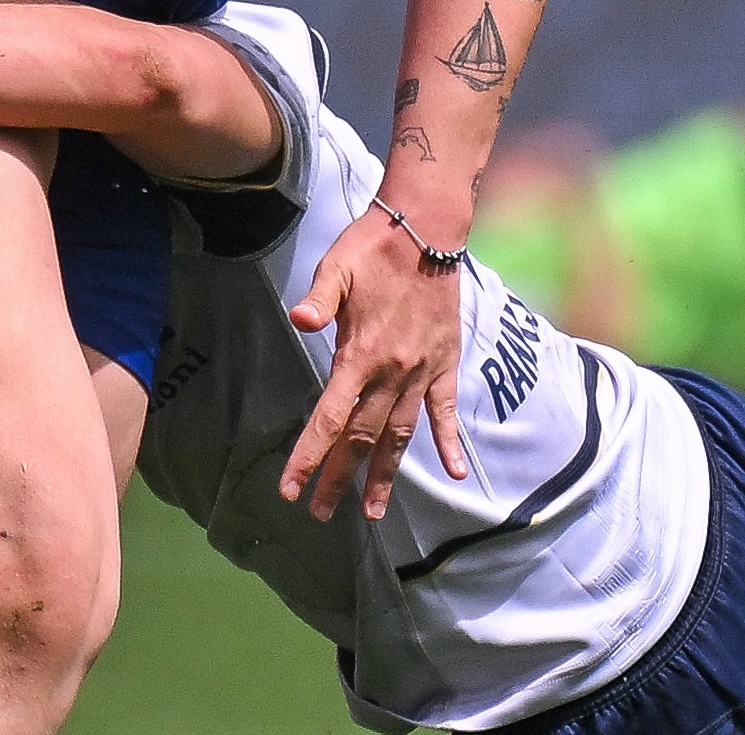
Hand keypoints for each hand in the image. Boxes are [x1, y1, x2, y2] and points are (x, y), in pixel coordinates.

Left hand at [280, 209, 469, 521]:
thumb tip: (298, 320)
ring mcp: (422, 373)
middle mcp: (393, 373)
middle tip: (319, 513)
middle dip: (338, 478)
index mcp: (361, 355)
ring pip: (400, 436)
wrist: (428, 230)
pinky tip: (454, 473)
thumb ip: (318, 300)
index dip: (308, 456)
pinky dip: (448, 443)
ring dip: (385, 475)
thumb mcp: (337, 268)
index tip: (290, 489)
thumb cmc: (373, 247)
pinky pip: (445, 412)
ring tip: (374, 512)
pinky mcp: (444, 365)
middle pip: (361, 439)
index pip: (330, 419)